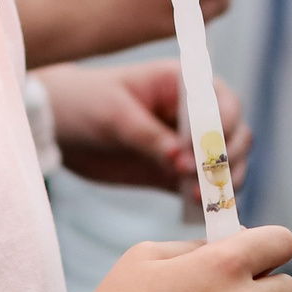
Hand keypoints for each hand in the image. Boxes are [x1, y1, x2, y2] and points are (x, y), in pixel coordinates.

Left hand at [42, 61, 251, 192]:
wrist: (56, 124)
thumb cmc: (84, 102)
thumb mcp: (114, 114)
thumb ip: (148, 135)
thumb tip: (181, 159)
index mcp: (182, 82)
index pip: (220, 101)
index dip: (219, 126)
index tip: (197, 152)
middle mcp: (193, 111)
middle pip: (235, 133)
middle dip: (227, 157)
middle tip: (200, 180)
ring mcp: (187, 143)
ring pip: (228, 162)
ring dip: (224, 181)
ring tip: (200, 198)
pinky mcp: (175, 172)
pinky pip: (204, 186)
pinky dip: (209, 198)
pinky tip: (199, 209)